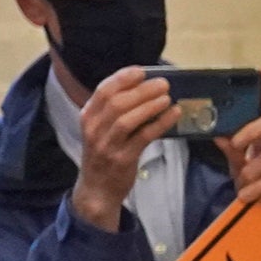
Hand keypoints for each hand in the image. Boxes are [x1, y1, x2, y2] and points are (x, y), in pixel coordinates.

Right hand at [69, 66, 177, 231]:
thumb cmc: (104, 155)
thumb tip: (143, 89)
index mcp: (88, 116)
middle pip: (117, 102)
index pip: (103, 90)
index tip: (141, 71)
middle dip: (141, 90)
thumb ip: (114, 111)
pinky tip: (173, 115)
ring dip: (150, 105)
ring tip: (168, 97)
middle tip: (163, 83)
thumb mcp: (100, 130)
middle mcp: (94, 129)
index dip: (123, 78)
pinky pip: (143, 137)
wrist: (97, 189)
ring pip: (127, 118)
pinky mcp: (123, 159)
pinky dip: (160, 124)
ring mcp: (107, 145)